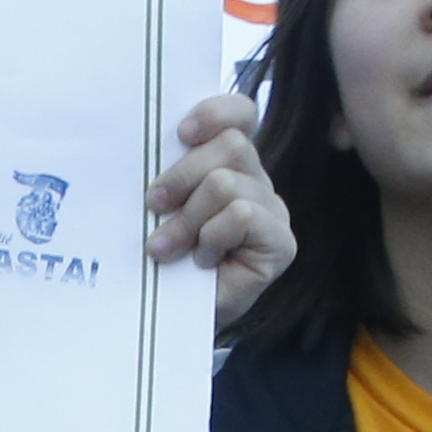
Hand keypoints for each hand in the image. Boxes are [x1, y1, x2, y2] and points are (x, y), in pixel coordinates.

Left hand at [145, 90, 293, 337]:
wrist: (170, 318)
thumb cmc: (163, 259)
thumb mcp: (160, 208)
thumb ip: (168, 174)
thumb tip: (150, 149)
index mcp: (230, 162)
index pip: (241, 113)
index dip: (215, 112)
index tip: (181, 134)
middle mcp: (257, 180)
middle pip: (231, 145)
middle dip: (182, 176)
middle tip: (154, 206)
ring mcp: (273, 210)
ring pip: (227, 183)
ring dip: (188, 217)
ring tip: (168, 247)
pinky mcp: (281, 242)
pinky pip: (240, 215)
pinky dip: (211, 236)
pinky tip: (203, 259)